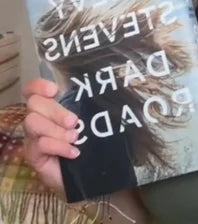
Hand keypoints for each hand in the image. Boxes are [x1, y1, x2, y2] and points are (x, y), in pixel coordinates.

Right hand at [22, 78, 79, 196]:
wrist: (84, 173)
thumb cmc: (87, 141)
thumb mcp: (88, 121)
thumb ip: (87, 106)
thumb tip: (102, 93)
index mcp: (49, 106)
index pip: (32, 89)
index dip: (38, 86)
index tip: (55, 90)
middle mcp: (37, 118)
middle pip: (34, 104)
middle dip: (56, 111)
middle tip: (74, 122)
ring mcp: (32, 137)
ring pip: (33, 123)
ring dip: (56, 130)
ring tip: (75, 138)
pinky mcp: (33, 155)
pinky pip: (40, 144)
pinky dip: (60, 147)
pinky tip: (74, 152)